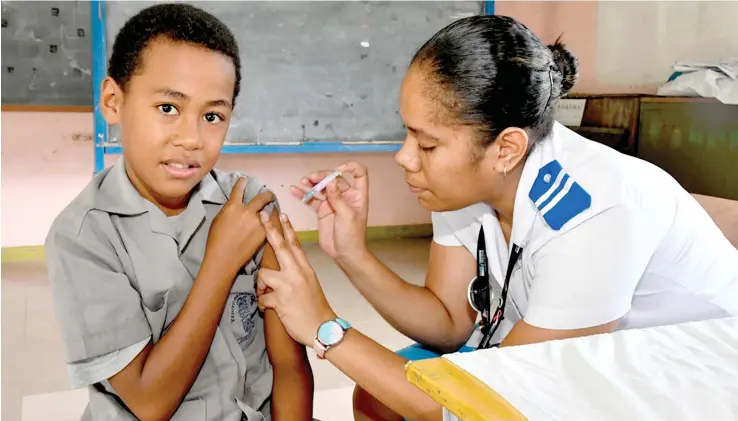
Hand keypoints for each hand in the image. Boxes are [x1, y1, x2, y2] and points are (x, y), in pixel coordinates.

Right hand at [204, 177, 275, 276]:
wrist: (224, 257)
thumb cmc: (216, 239)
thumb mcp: (218, 219)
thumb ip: (229, 210)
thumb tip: (236, 205)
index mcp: (233, 206)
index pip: (239, 189)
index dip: (242, 182)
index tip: (245, 179)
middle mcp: (247, 210)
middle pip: (261, 198)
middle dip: (267, 194)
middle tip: (269, 194)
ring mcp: (257, 221)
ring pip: (267, 211)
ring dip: (268, 210)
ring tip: (271, 210)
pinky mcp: (264, 232)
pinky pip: (269, 223)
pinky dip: (269, 222)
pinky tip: (270, 224)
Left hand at [257, 212, 335, 346]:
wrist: (322, 327)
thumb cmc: (315, 307)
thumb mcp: (310, 283)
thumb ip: (297, 272)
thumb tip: (282, 266)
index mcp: (305, 268)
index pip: (295, 243)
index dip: (287, 227)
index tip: (281, 214)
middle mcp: (297, 273)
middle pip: (280, 246)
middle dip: (269, 229)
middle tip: (262, 216)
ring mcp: (288, 285)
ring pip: (263, 275)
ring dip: (261, 286)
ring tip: (266, 294)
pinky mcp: (280, 300)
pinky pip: (262, 298)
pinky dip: (263, 305)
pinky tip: (269, 309)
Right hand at [291, 161, 368, 260]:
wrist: (344, 254)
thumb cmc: (352, 236)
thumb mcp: (347, 216)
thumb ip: (338, 199)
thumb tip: (331, 181)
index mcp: (357, 195)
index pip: (359, 173)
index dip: (350, 167)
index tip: (338, 169)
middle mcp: (345, 196)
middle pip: (334, 179)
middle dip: (323, 176)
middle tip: (311, 178)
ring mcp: (333, 202)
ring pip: (322, 187)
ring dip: (312, 183)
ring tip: (302, 181)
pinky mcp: (322, 210)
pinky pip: (312, 199)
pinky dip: (303, 194)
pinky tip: (294, 190)